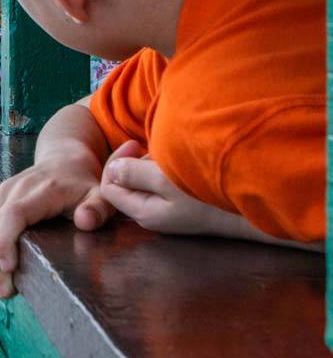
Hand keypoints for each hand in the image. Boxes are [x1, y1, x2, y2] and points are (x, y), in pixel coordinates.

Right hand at [0, 148, 114, 298]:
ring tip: (4, 285)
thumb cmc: (84, 184)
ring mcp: (3, 190)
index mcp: (42, 190)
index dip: (5, 241)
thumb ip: (98, 209)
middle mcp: (17, 188)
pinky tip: (0, 266)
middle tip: (7, 291)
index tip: (9, 269)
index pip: (14, 214)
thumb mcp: (101, 195)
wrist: (64, 158)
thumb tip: (84, 222)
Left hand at [100, 140, 231, 235]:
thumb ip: (134, 174)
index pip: (108, 186)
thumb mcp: (166, 181)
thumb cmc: (207, 197)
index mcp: (141, 211)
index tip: (133, 144)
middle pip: (125, 181)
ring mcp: (165, 209)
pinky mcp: (179, 204)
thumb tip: (112, 169)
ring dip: (151, 163)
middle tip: (156, 151)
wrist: (249, 212)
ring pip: (143, 179)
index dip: (114, 162)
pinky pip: (160, 181)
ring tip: (172, 157)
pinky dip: (165, 168)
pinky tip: (181, 164)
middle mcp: (149, 213)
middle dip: (134, 161)